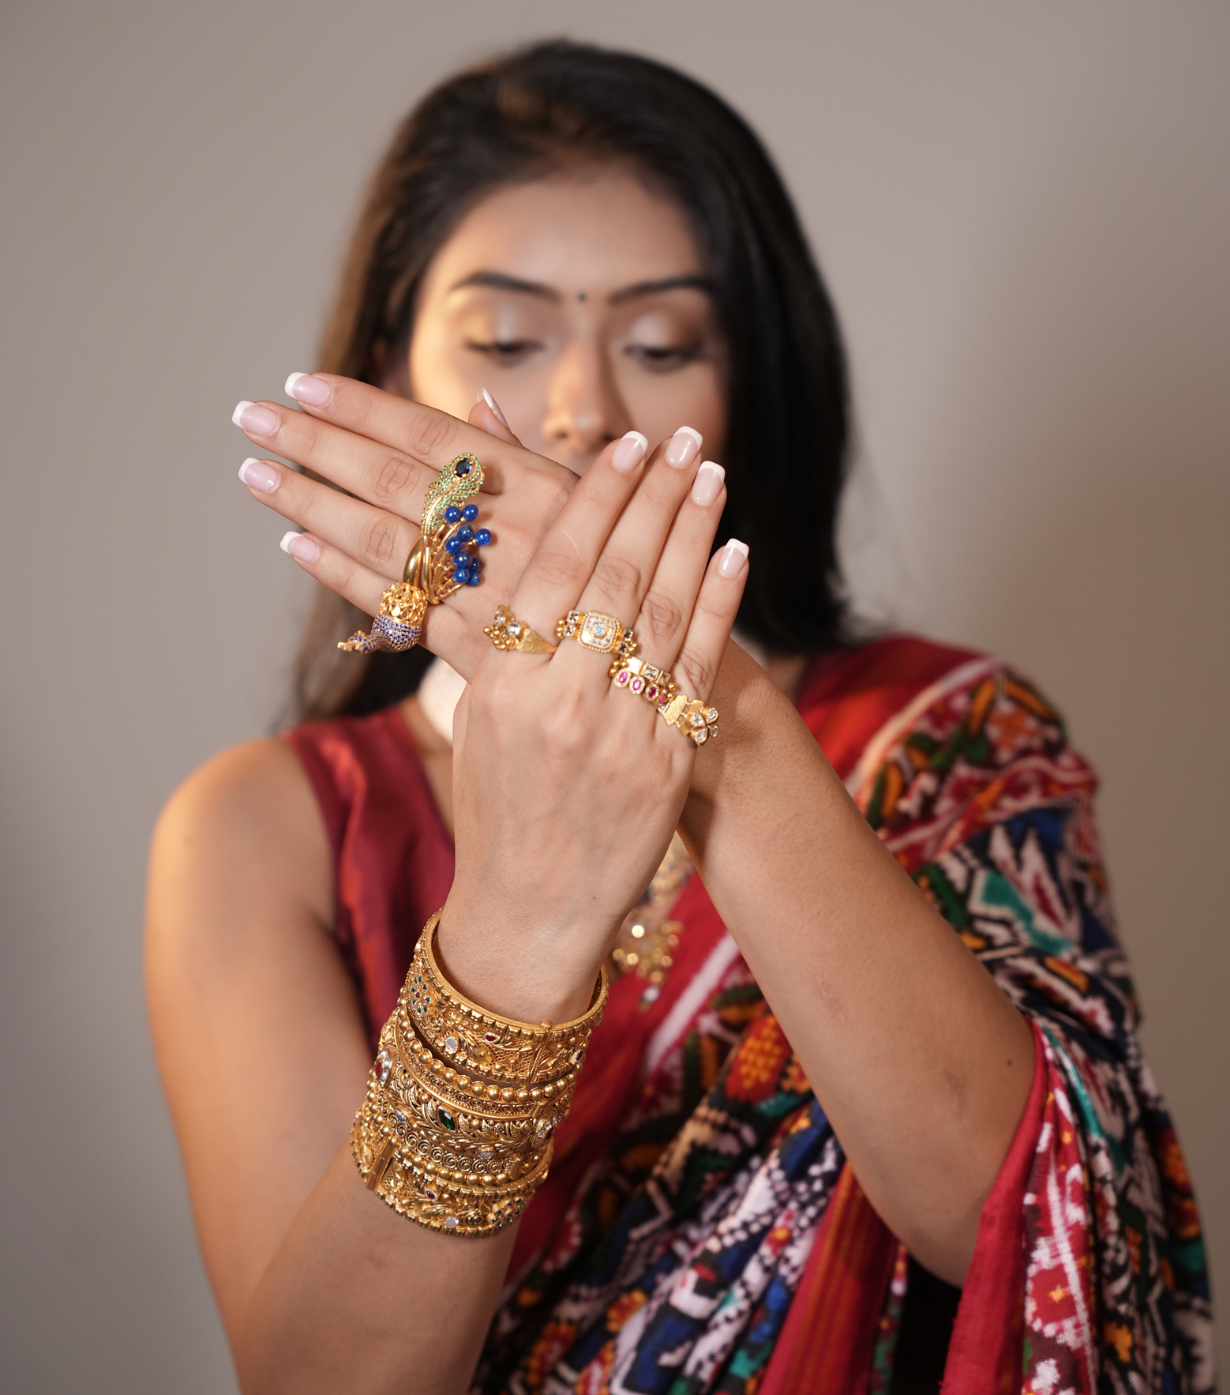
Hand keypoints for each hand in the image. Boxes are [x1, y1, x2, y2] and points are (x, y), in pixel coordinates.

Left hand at [233, 374, 660, 677]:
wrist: (675, 698)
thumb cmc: (646, 589)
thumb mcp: (599, 509)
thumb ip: (532, 460)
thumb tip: (483, 402)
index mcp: (542, 490)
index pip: (435, 433)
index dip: (365, 406)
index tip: (302, 382)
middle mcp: (514, 537)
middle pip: (396, 479)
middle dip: (318, 443)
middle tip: (248, 414)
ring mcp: (495, 598)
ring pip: (386, 540)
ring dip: (314, 501)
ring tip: (252, 470)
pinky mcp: (482, 657)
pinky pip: (403, 610)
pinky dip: (346, 577)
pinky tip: (296, 545)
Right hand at [435, 429, 747, 1024]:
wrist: (528, 911)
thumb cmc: (496, 808)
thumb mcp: (476, 717)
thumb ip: (490, 632)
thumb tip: (494, 548)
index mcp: (502, 685)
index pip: (556, 568)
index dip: (596, 501)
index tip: (625, 447)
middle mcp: (561, 702)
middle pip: (618, 576)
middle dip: (654, 498)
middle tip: (681, 438)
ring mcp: (620, 734)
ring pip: (666, 613)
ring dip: (694, 534)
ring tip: (711, 475)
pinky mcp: (667, 765)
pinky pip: (697, 671)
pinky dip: (720, 607)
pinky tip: (735, 552)